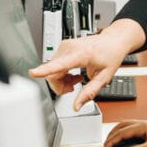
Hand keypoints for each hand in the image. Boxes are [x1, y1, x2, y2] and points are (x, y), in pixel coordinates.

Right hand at [29, 18, 144, 109]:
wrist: (113, 40)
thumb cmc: (110, 54)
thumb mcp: (104, 77)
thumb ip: (90, 92)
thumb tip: (77, 105)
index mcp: (81, 54)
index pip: (59, 64)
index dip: (44, 70)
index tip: (33, 73)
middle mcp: (69, 48)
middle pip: (52, 73)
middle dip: (60, 86)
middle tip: (74, 88)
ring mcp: (64, 46)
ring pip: (52, 71)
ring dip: (62, 80)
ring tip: (77, 79)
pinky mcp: (62, 47)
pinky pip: (54, 65)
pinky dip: (62, 73)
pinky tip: (73, 73)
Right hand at [102, 120, 146, 146]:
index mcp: (142, 127)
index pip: (121, 133)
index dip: (111, 142)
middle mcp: (143, 125)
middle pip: (121, 126)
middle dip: (111, 135)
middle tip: (105, 145)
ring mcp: (146, 127)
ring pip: (126, 127)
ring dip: (117, 133)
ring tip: (111, 142)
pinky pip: (132, 130)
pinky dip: (124, 135)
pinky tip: (125, 142)